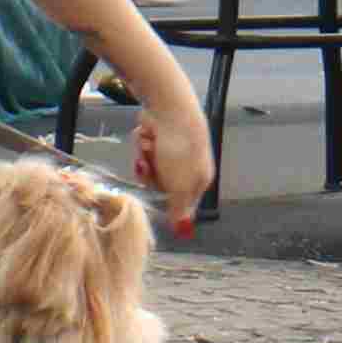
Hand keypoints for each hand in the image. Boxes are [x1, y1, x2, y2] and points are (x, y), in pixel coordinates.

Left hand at [131, 102, 213, 231]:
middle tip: (148, 164)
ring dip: (144, 158)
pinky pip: (144, 150)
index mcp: (199, 180)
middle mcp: (187, 167)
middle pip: (161, 185)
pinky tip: (147, 136)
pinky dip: (142, 144)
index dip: (169, 202)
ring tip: (148, 146)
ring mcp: (172, 152)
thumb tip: (184, 230)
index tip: (159, 200)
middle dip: (151, 175)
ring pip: (149, 168)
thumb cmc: (181, 150)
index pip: (183, 203)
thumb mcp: (180, 186)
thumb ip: (180, 209)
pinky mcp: (159, 139)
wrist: (172, 112)